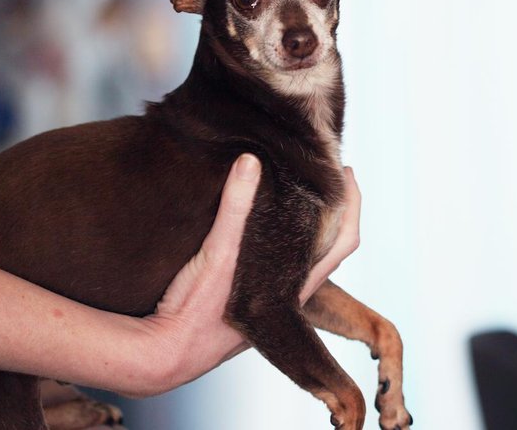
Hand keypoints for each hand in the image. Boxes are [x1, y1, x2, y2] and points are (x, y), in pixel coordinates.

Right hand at [126, 156, 361, 396]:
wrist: (165, 356)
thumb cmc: (194, 313)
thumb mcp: (217, 255)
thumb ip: (235, 209)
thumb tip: (251, 161)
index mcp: (296, 286)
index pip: (343, 239)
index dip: (351, 203)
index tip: (345, 171)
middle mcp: (290, 296)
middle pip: (331, 246)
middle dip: (336, 209)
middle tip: (330, 175)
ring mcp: (271, 301)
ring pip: (305, 258)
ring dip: (311, 226)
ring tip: (301, 192)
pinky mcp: (249, 304)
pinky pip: (280, 266)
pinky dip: (284, 241)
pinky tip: (266, 228)